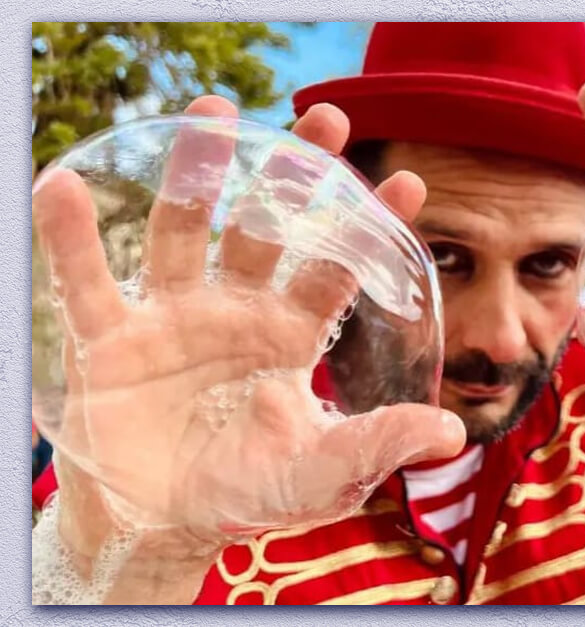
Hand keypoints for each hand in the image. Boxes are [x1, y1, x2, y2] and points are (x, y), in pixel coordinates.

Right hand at [34, 97, 464, 551]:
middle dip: (294, 173)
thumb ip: (378, 444)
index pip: (337, 267)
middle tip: (327, 117)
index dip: (372, 227)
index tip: (412, 179)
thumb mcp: (322, 472)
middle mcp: (235, 311)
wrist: (163, 528)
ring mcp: (171, 317)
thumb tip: (453, 432)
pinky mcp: (109, 339)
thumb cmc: (249, 493)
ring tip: (215, 113)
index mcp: (291, 334)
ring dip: (194, 172)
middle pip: (265, 227)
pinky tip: (64, 183)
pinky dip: (71, 235)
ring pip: (182, 229)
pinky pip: (86, 280)